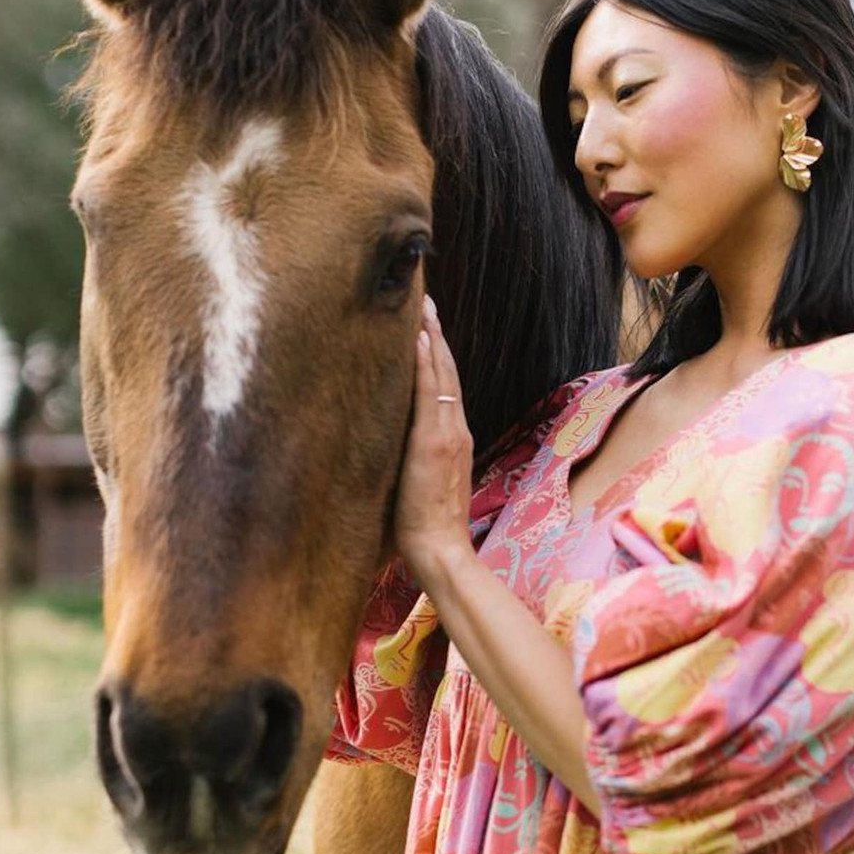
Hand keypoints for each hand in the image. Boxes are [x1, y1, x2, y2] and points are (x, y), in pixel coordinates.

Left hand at [395, 295, 475, 588]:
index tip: (428, 330)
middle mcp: (455, 432)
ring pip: (442, 377)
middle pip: (447, 374)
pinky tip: (419, 339)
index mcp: (453, 442)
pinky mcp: (433, 442)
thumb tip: (398, 452)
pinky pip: (430, 394)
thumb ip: (419, 464)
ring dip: (432, 340)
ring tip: (424, 309)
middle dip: (437, 337)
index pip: (446, 391)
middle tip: (427, 303)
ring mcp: (447, 435)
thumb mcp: (425, 487)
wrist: (441, 550)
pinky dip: (427, 364)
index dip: (439, 359)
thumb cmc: (427, 530)